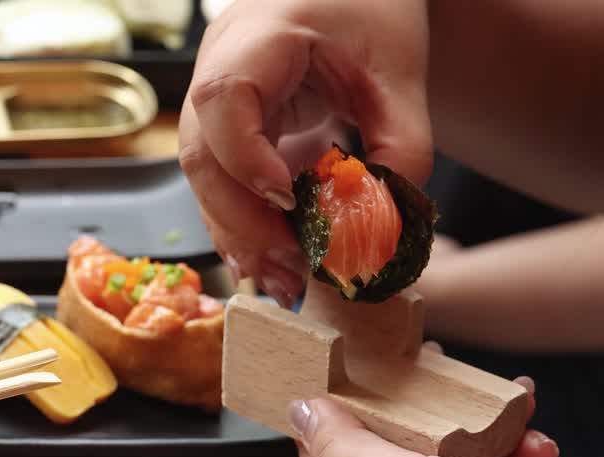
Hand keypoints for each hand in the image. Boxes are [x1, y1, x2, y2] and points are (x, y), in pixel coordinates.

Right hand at [179, 0, 433, 307]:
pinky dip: (247, 222)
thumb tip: (388, 224)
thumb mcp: (400, 71)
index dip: (245, 158)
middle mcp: (219, 65)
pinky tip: (275, 259)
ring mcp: (215, 98)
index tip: (289, 200)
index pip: (224, 98)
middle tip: (289, 268)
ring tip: (284, 282)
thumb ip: (403, 144)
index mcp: (259, 34)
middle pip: (200, 152)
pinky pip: (223, 181)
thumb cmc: (373, 7)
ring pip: (205, 177)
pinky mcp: (228, 127)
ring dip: (240, 233)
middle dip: (240, 220)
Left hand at [290, 380, 603, 456]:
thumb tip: (300, 409)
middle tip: (437, 364)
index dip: (337, 405)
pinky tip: (537, 450)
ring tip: (509, 408)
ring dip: (490, 421)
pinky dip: (525, 450)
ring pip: (461, 442)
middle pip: (398, 436)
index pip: (331, 448)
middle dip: (422, 400)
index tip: (353, 364)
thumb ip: (341, 445)